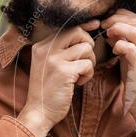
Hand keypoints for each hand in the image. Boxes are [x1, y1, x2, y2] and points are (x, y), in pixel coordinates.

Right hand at [18, 20, 99, 136]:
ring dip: (89, 62)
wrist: (39, 112)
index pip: (66, 27)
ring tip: (80, 75)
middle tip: (86, 60)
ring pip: (85, 48)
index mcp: (41, 46)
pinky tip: (78, 83)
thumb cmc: (48, 90)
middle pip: (77, 32)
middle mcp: (45, 49)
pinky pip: (87, 64)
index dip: (84, 26)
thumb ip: (62, 49)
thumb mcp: (49, 65)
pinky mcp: (63, 71)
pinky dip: (88, 74)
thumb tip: (86, 31)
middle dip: (88, 44)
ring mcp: (53, 59)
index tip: (96, 24)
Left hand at [101, 9, 135, 128]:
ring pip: (135, 32)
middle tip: (104, 24)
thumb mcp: (133, 58)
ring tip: (107, 33)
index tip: (109, 18)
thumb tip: (110, 27)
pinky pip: (131, 49)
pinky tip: (114, 49)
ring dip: (117, 29)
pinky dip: (119, 45)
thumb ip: (125, 42)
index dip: (123, 15)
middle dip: (117, 19)